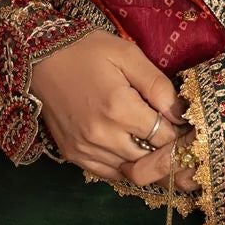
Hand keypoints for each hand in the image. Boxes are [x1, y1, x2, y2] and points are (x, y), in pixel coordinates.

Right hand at [30, 30, 199, 193]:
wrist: (39, 58)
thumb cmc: (86, 51)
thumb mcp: (127, 55)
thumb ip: (157, 85)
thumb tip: (182, 114)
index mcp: (119, 108)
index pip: (165, 137)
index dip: (180, 133)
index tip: (186, 125)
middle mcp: (102, 135)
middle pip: (150, 159)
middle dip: (167, 149)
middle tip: (174, 136)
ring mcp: (85, 148)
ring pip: (131, 171)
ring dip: (146, 159)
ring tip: (153, 142)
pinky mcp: (73, 154)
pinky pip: (108, 173)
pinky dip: (124, 165)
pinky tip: (130, 148)